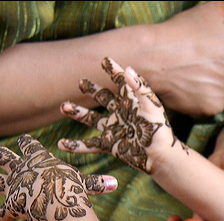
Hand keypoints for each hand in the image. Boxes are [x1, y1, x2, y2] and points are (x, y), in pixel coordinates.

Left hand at [0, 129, 116, 220]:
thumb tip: (115, 184)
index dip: (28, 143)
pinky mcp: (9, 204)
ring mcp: (12, 186)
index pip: (30, 145)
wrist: (54, 198)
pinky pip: (1, 217)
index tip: (23, 139)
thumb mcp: (85, 185)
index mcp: (38, 158)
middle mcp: (21, 168)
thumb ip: (97, 185)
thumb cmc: (72, 189)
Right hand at [58, 57, 178, 174]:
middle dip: (92, 90)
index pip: (121, 83)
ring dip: (78, 113)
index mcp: (132, 103)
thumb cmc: (159, 132)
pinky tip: (62, 145)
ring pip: (92, 119)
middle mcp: (121, 115)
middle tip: (80, 82)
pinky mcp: (111, 145)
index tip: (105, 60)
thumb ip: (140, 88)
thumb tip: (127, 69)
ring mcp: (114, 130)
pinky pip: (90, 144)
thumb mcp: (152, 107)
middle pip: (103, 98)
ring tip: (64, 107)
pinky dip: (76, 146)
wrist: (161, 157)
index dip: (113, 71)